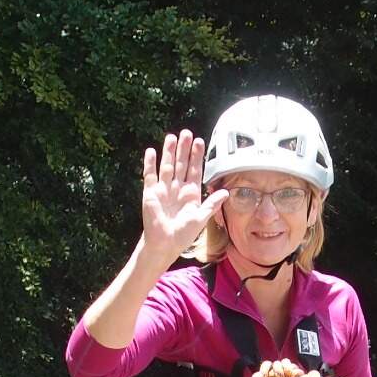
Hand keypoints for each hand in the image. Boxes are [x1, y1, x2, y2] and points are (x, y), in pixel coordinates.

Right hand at [142, 129, 227, 253]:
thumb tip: (226, 192)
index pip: (194, 170)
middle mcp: (177, 188)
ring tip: (172, 137)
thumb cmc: (183, 234)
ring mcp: (163, 189)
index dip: (197, 156)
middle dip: (184, 149)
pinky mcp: (150, 193)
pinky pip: (150, 175)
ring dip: (169, 152)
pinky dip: (150, 163)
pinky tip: (152, 151)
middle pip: (181, 164)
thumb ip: (211, 204)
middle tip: (187, 133)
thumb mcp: (200, 218)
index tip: (199, 142)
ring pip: (167, 166)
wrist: (165, 244)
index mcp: (191, 193)